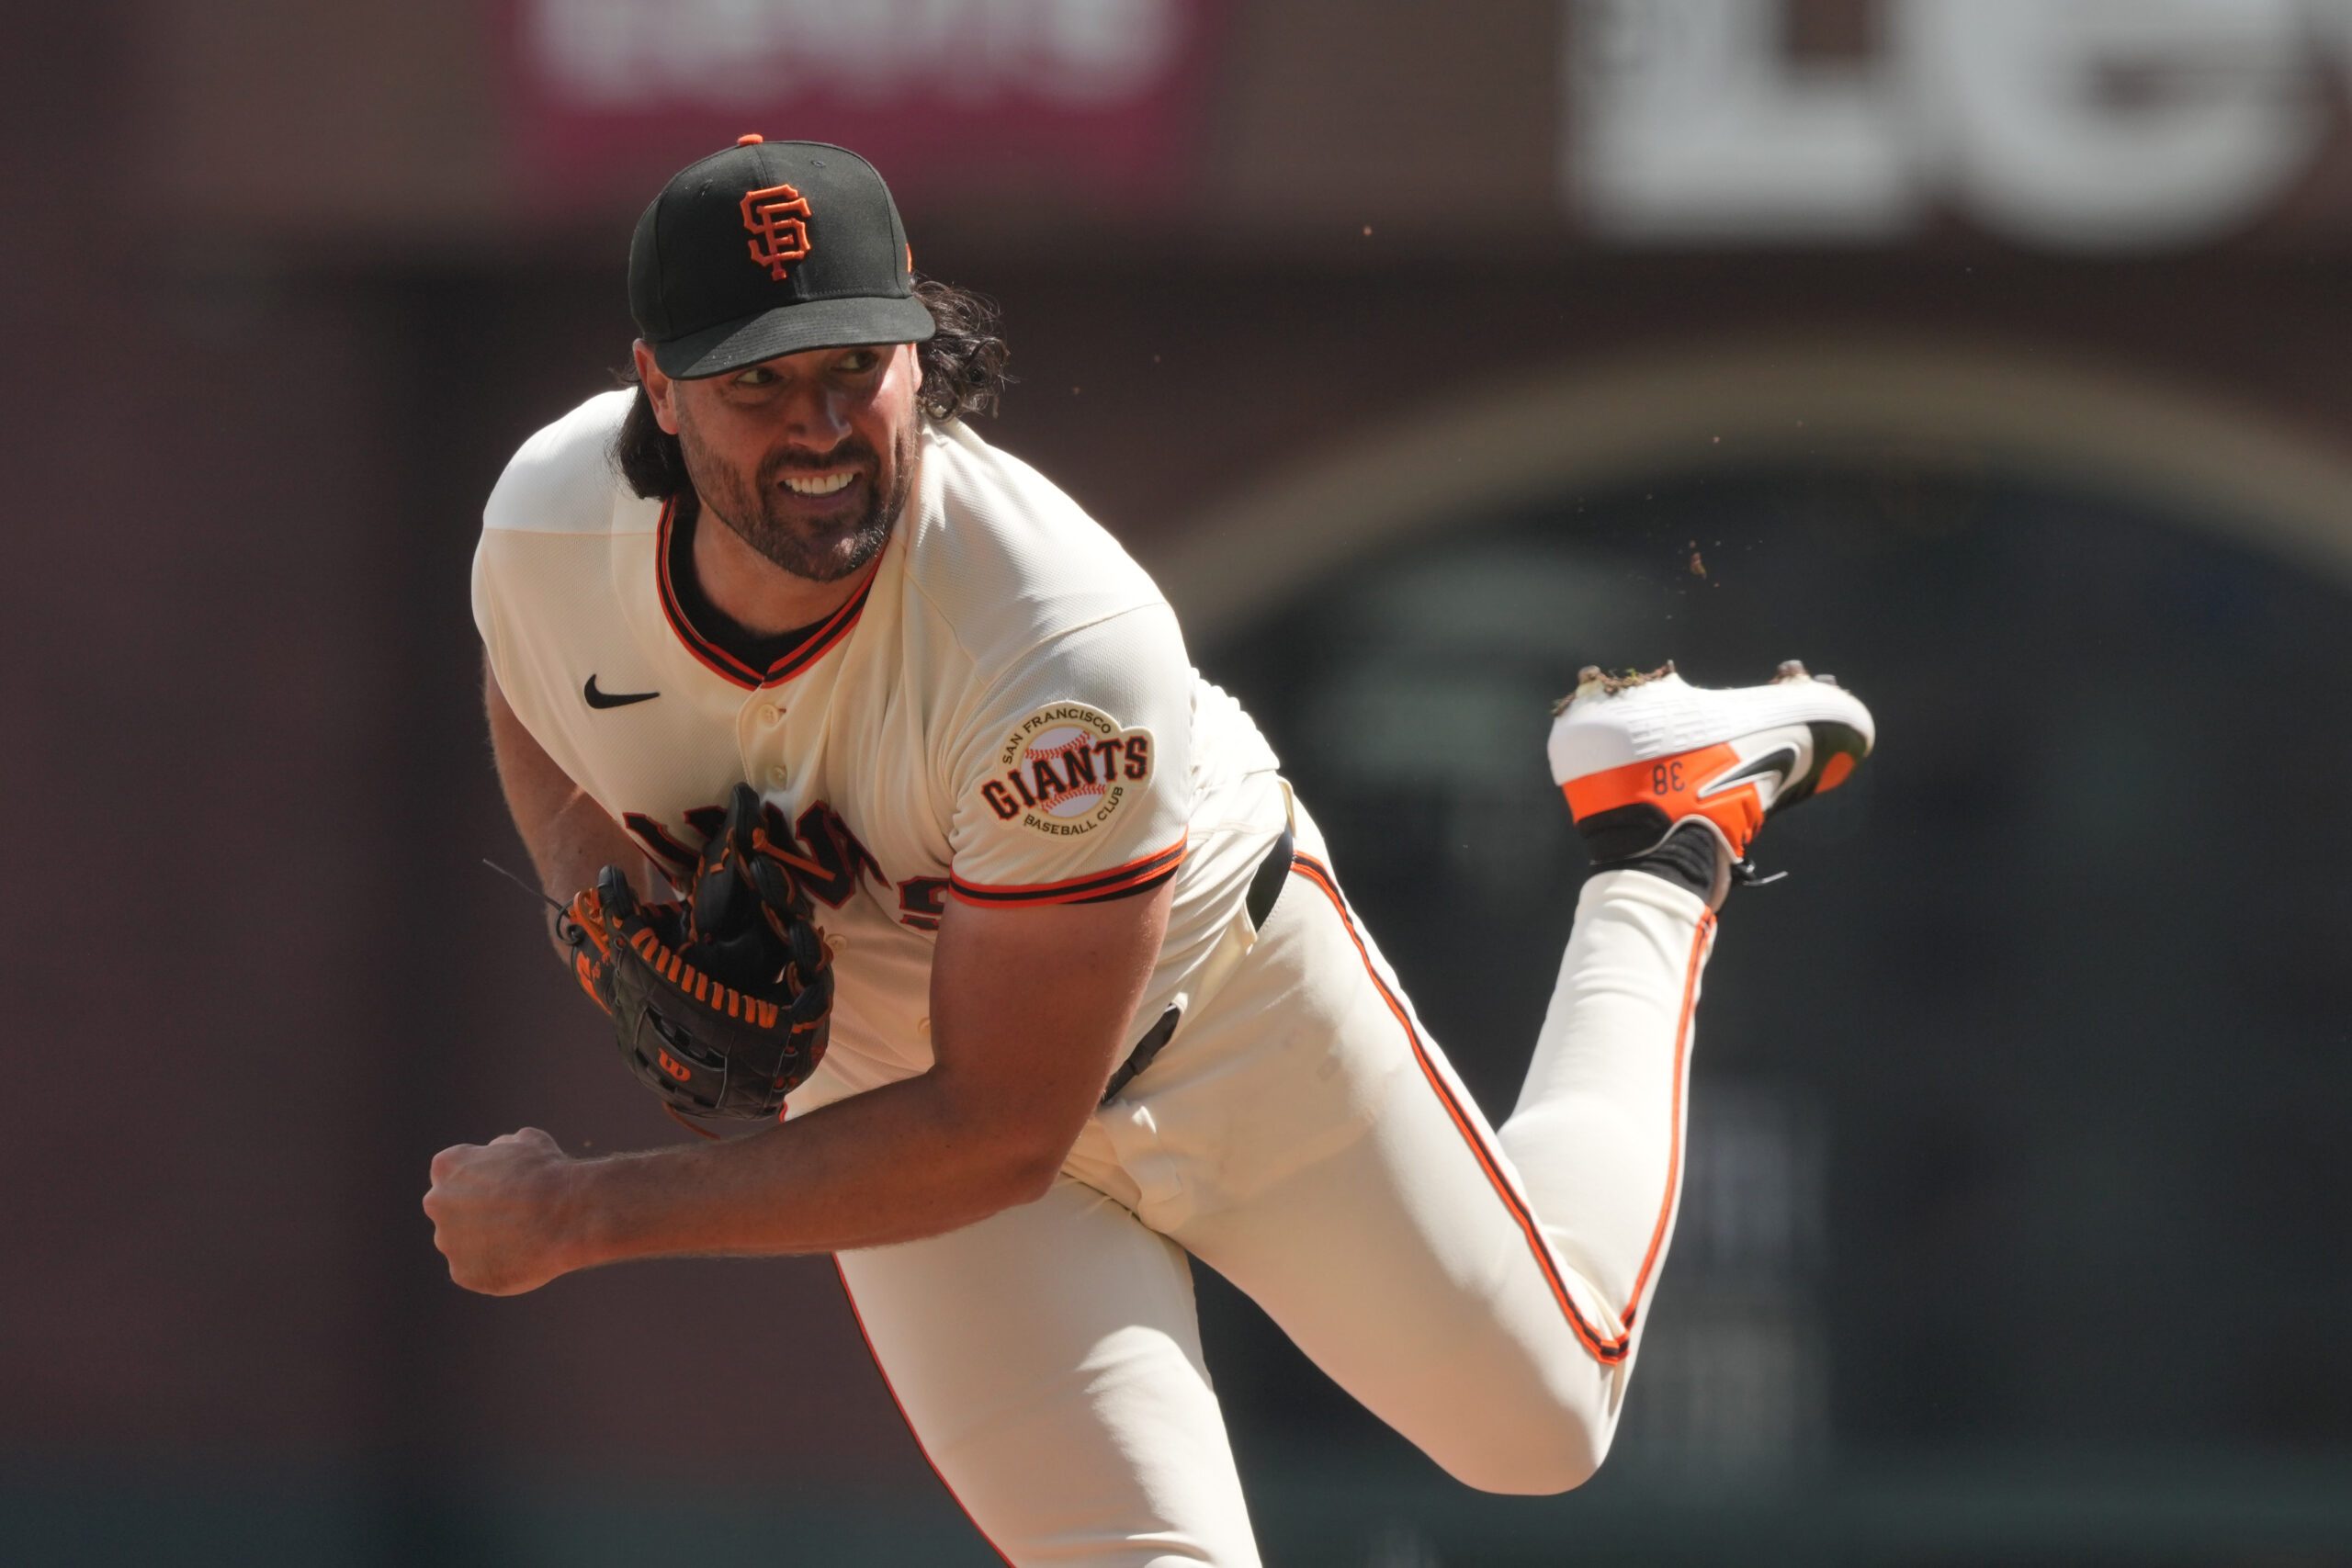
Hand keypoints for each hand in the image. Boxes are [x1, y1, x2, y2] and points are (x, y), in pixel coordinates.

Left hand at [423, 1127, 584, 1295]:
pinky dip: (496, 1268)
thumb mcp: (527, 1142)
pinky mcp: (462, 1273)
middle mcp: (437, 1203)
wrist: (567, 1215)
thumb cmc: (550, 1173)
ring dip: (485, 1242)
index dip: (483, 1178)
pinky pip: (477, 1271)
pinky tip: (524, 1258)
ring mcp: (447, 1241)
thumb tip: (500, 1154)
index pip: (454, 1172)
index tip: (507, 1184)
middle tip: (514, 1215)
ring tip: (525, 1239)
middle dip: (476, 1212)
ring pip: (462, 1244)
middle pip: (452, 1210)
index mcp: (447, 1167)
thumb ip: (503, 1148)